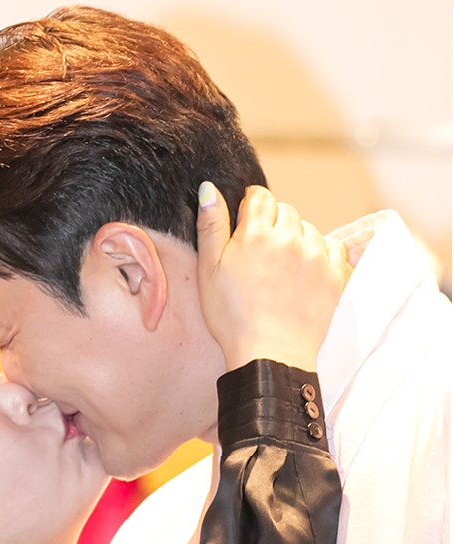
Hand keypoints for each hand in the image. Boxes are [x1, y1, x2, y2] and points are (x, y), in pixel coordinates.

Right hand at [196, 183, 349, 370]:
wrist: (270, 354)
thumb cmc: (233, 317)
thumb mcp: (209, 270)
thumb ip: (210, 226)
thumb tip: (210, 189)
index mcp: (257, 232)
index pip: (260, 196)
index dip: (251, 207)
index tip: (247, 225)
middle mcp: (291, 236)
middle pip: (286, 211)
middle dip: (274, 224)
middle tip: (262, 254)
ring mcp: (317, 255)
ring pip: (308, 229)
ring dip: (297, 239)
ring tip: (283, 269)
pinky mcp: (335, 274)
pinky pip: (333, 248)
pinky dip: (321, 254)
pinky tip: (307, 273)